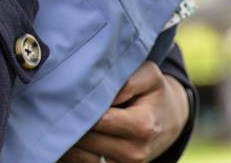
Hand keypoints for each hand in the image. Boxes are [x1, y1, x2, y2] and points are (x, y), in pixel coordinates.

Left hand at [60, 62, 189, 162]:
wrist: (169, 119)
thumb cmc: (154, 92)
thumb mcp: (149, 76)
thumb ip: (127, 80)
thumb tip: (101, 90)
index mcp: (142, 126)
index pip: (98, 120)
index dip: (81, 105)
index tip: (68, 92)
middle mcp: (134, 152)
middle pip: (86, 138)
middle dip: (72, 119)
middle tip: (61, 102)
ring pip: (82, 152)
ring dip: (71, 133)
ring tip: (67, 113)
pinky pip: (86, 160)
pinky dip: (77, 147)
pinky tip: (76, 128)